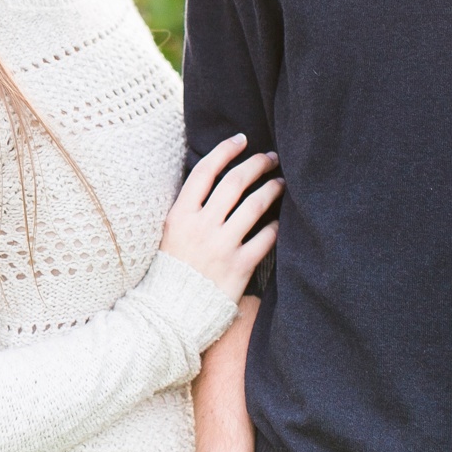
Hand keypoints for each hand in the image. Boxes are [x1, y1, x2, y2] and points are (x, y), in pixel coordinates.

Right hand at [162, 136, 280, 300]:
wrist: (171, 312)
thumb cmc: (171, 270)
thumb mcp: (170, 233)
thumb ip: (190, 209)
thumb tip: (215, 180)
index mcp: (180, 215)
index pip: (205, 171)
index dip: (225, 150)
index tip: (242, 139)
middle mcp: (202, 226)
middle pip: (235, 183)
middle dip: (256, 165)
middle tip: (271, 158)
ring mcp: (221, 246)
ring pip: (254, 206)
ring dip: (271, 190)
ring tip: (280, 183)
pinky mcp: (239, 266)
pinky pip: (265, 238)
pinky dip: (275, 226)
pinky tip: (280, 220)